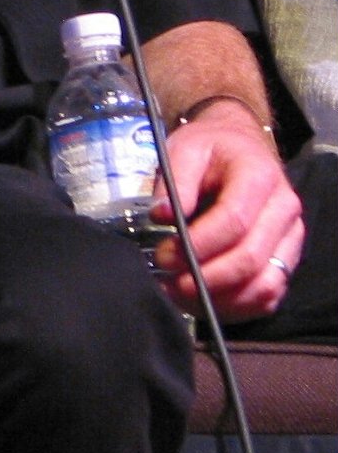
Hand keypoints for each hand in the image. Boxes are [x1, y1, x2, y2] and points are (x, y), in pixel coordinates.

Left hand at [151, 102, 302, 320]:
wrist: (239, 145)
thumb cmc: (209, 149)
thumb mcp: (184, 149)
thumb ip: (174, 182)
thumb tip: (162, 217)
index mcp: (259, 177)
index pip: (235, 221)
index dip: (199, 245)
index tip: (164, 255)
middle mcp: (284, 211)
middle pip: (251, 259)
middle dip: (206, 277)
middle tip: (168, 279)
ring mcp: (290, 239)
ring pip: (265, 285)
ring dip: (220, 299)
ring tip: (180, 294)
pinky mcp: (286, 259)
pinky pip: (269, 295)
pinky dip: (236, 307)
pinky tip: (203, 301)